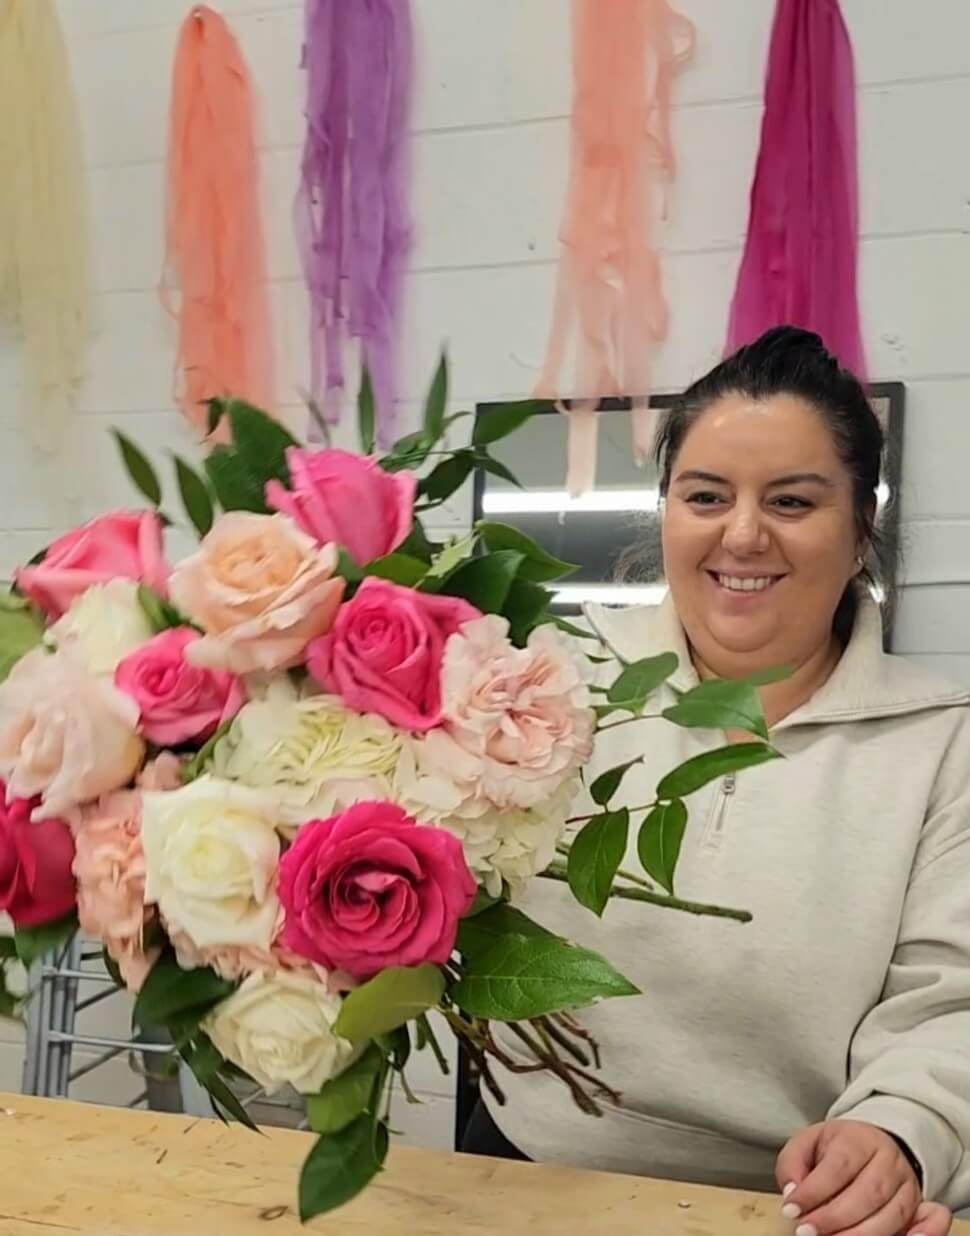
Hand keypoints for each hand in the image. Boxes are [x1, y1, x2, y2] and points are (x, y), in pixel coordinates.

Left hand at [776, 1120, 951, 1235]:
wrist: (873, 1145)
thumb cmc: (836, 1149)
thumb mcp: (807, 1144)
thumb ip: (792, 1164)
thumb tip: (792, 1192)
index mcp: (858, 1138)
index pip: (839, 1166)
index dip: (814, 1191)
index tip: (791, 1210)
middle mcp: (888, 1160)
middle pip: (867, 1193)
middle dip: (834, 1218)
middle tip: (806, 1232)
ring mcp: (907, 1184)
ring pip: (890, 1214)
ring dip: (860, 1235)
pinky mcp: (918, 1206)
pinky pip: (922, 1224)